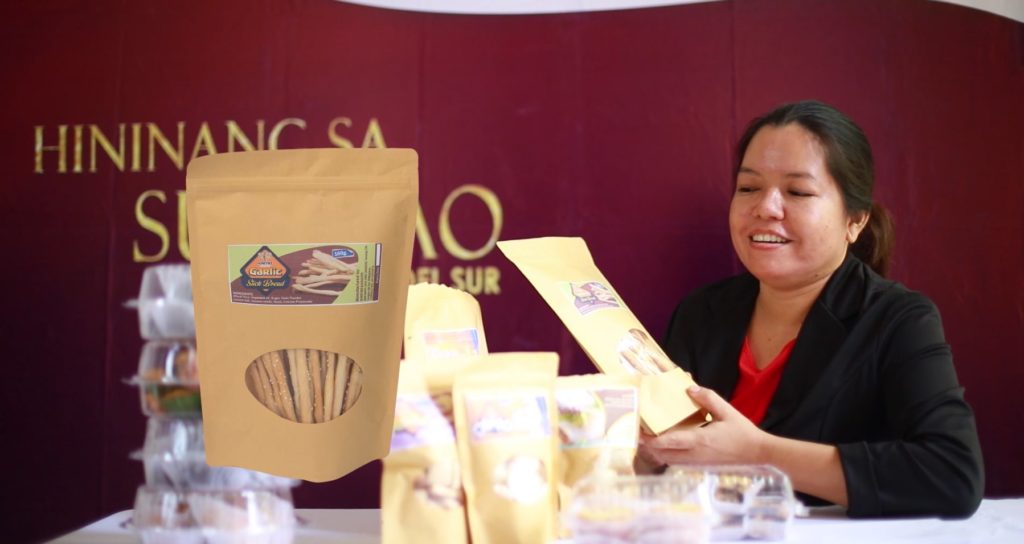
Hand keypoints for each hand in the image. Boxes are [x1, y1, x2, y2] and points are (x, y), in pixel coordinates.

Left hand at [639, 385, 768, 464]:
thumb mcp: (727, 411)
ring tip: (650, 438)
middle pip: (662, 454)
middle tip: (639, 433)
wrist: (758, 453)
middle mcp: (694, 455)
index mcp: (698, 440)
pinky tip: (668, 446)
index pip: (667, 442)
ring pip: (669, 461)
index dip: (649, 439)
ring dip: (657, 451)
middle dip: (649, 445)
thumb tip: (689, 388)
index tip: (638, 431)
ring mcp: (697, 463)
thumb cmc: (743, 432)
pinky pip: (678, 464)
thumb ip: (708, 398)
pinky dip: (668, 456)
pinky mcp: (700, 467)